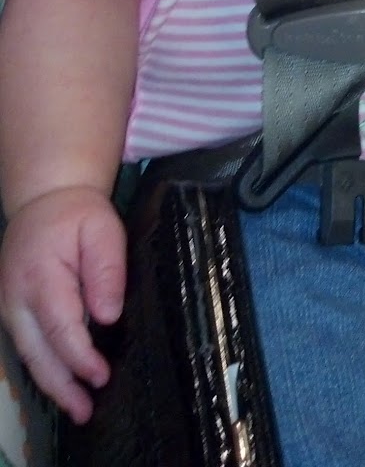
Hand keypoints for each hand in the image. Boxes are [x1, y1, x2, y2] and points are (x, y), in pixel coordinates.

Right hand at [0, 186, 125, 421]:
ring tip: (79, 409)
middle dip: (62, 386)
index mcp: (39, 276)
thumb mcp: (101, 229)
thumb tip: (108, 316)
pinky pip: (28, 347)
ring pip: (29, 355)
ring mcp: (9, 308)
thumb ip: (106, 270)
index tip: (102, 376)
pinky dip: (45, 368)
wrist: (43, 200)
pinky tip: (64, 385)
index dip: (80, 357)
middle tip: (86, 411)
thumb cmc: (77, 215)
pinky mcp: (12, 313)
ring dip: (52, 385)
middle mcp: (16, 299)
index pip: (60, 327)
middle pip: (37, 352)